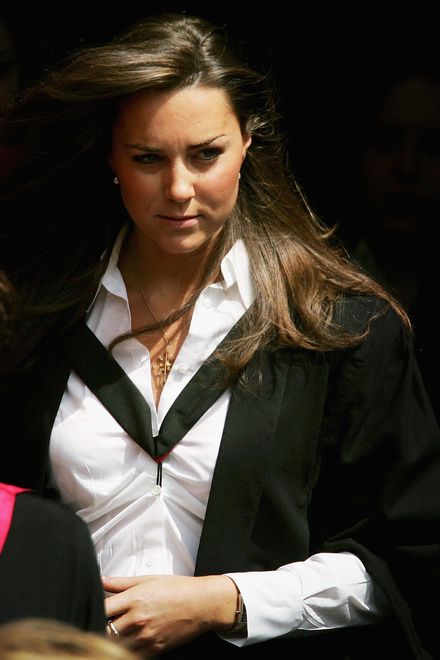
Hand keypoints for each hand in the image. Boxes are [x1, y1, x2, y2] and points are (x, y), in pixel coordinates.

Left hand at [103, 574, 237, 655]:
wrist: (202, 604)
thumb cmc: (176, 588)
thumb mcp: (148, 579)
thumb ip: (121, 582)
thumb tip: (100, 579)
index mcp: (135, 598)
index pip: (102, 608)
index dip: (93, 608)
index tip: (91, 607)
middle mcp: (138, 618)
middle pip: (105, 630)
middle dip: (101, 627)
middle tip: (101, 622)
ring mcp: (146, 636)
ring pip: (117, 646)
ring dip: (113, 640)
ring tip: (115, 632)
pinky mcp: (154, 648)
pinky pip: (132, 653)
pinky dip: (127, 648)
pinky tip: (129, 640)